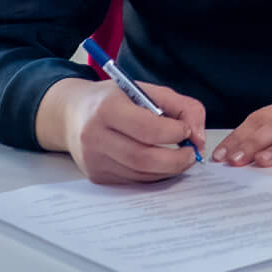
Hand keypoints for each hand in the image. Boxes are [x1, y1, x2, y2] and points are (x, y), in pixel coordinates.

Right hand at [37, 77, 206, 185]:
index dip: (174, 133)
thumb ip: (181, 106)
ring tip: (181, 158)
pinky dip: (153, 175)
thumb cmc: (114, 99)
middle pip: (142, 158)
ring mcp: (93, 160)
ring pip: (139, 174)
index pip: (147, 128)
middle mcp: (95, 136)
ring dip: (168, 170)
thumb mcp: (146, 90)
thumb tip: (198, 136)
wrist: (72, 114)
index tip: (187, 131)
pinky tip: (162, 164)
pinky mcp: (96, 176)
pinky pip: (132, 181)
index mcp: (107, 109)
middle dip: (175, 159)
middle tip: (192, 154)